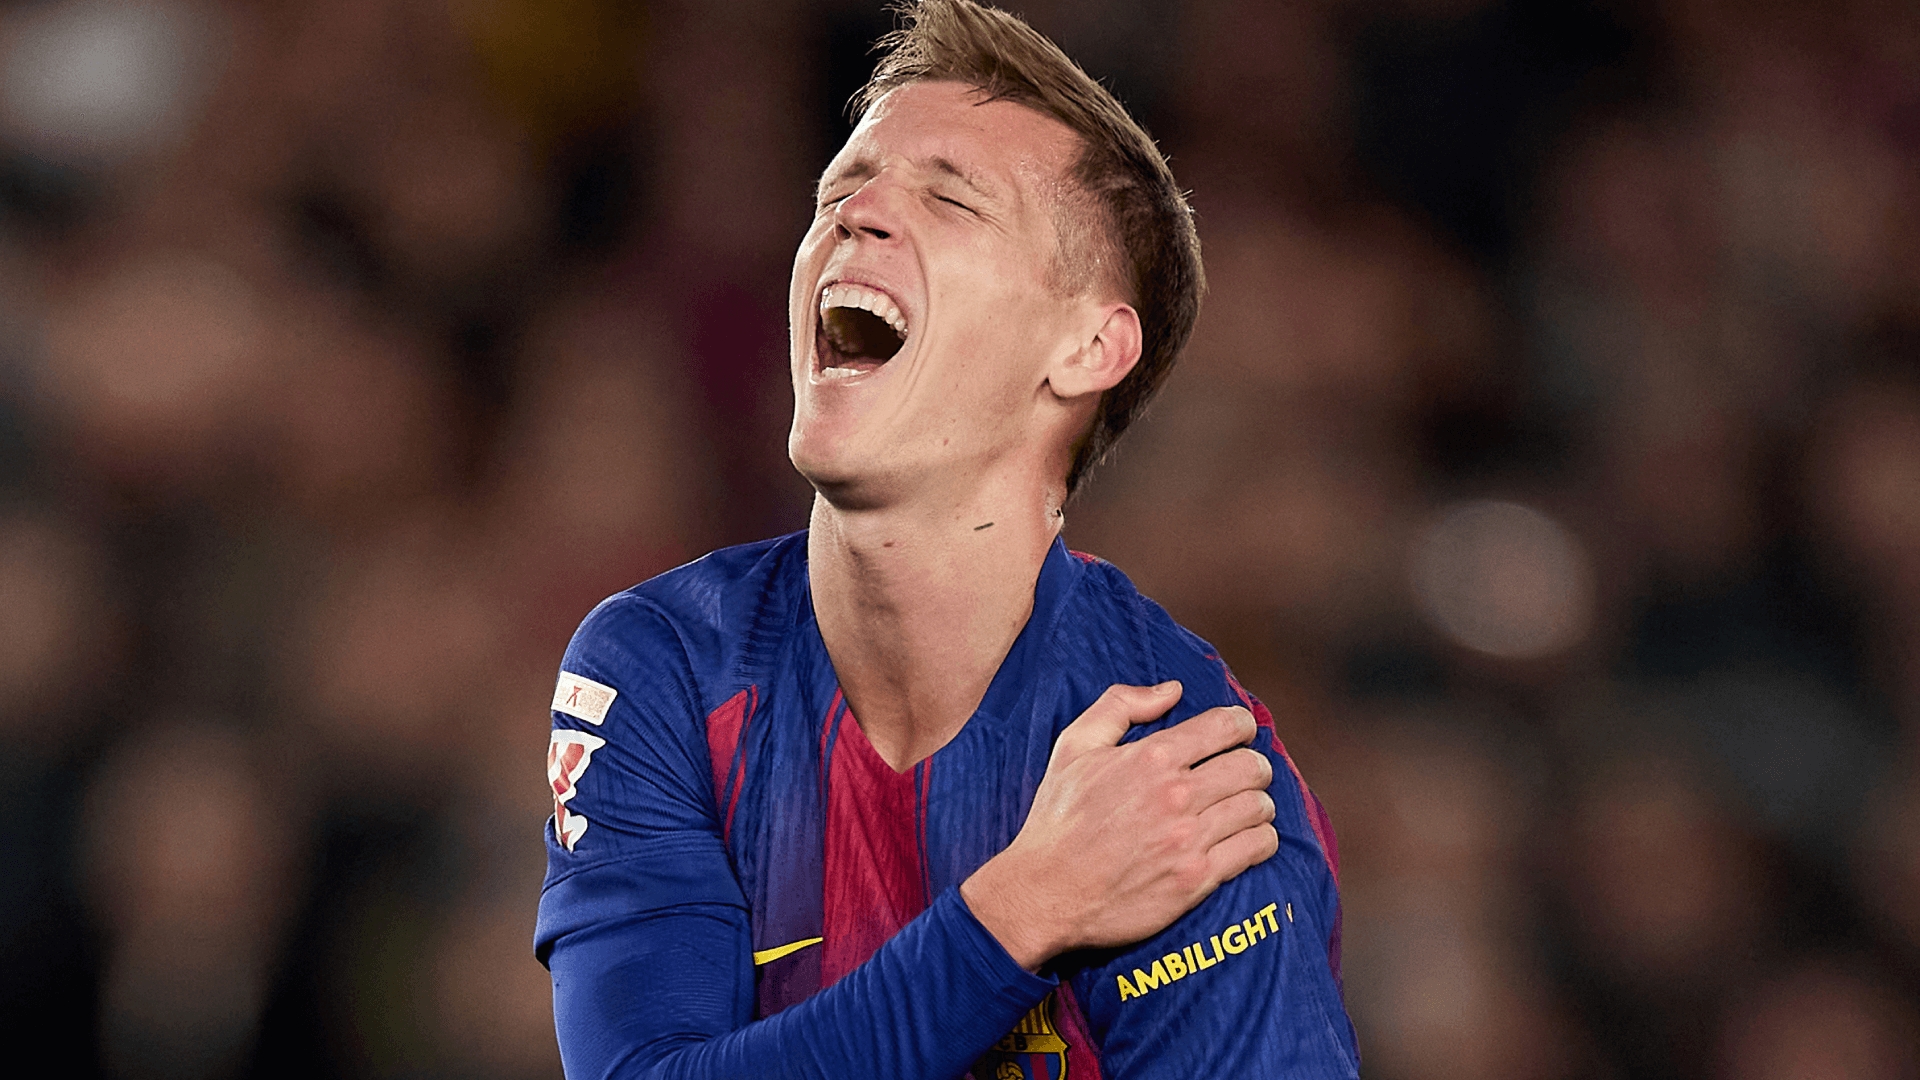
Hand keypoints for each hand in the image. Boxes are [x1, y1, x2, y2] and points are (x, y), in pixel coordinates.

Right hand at [960, 681, 1278, 970]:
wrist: (1045, 892)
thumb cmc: (1057, 819)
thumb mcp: (1074, 746)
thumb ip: (1121, 705)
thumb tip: (1172, 690)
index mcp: (1151, 757)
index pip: (1226, 725)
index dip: (1241, 724)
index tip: (1239, 733)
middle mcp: (1176, 795)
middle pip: (1251, 766)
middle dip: (1254, 764)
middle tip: (1245, 771)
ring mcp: (1189, 839)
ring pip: (1259, 807)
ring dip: (1259, 802)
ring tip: (1246, 806)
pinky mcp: (1196, 879)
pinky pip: (1256, 848)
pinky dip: (1261, 839)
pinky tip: (1247, 837)